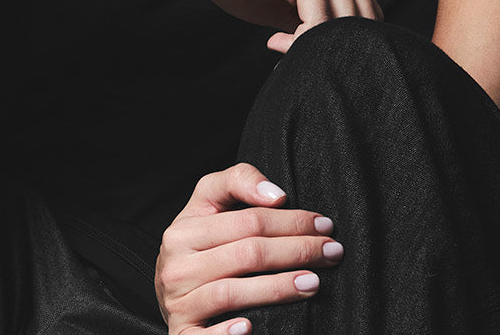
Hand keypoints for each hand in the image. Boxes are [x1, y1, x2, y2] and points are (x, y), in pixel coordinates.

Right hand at [156, 163, 343, 334]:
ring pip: (232, 292)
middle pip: (248, 254)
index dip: (291, 221)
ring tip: (313, 283)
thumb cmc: (201, 239)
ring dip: (278, 288)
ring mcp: (177, 302)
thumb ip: (240, 180)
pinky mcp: (181, 333)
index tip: (324, 225)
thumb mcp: (211, 200)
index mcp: (185, 229)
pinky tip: (251, 328)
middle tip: (331, 253)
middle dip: (297, 251)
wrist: (168, 285)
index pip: (249, 221)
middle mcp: (177, 266)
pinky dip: (226, 334)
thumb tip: (275, 195)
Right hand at [165, 0, 381, 43]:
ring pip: (345, 21)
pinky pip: (319, 19)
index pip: (367, 9)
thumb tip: (333, 53)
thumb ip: (312, 19)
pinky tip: (272, 41)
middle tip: (293, 59)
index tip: (307, 54)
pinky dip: (300, 42)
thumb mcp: (284, 1)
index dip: (343, 41)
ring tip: (279, 49)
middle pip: (364, 17)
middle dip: (333, 47)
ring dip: (315, 47)